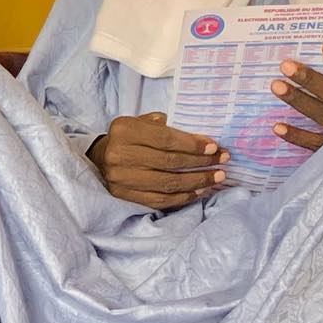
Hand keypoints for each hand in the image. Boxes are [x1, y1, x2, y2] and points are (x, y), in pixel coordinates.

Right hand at [88, 112, 228, 210]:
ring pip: (167, 183)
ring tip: (216, 178)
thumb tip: (197, 138)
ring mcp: (121, 178)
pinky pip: (160, 200)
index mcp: (125, 130)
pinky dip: (183, 197)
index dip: (192, 144)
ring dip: (197, 181)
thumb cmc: (127, 138)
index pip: (165, 139)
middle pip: (169, 161)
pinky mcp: (124, 196)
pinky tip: (200, 191)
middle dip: (200, 162)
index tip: (213, 147)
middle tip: (223, 161)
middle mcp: (120, 154)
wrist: (99, 159)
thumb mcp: (139, 122)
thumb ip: (163, 125)